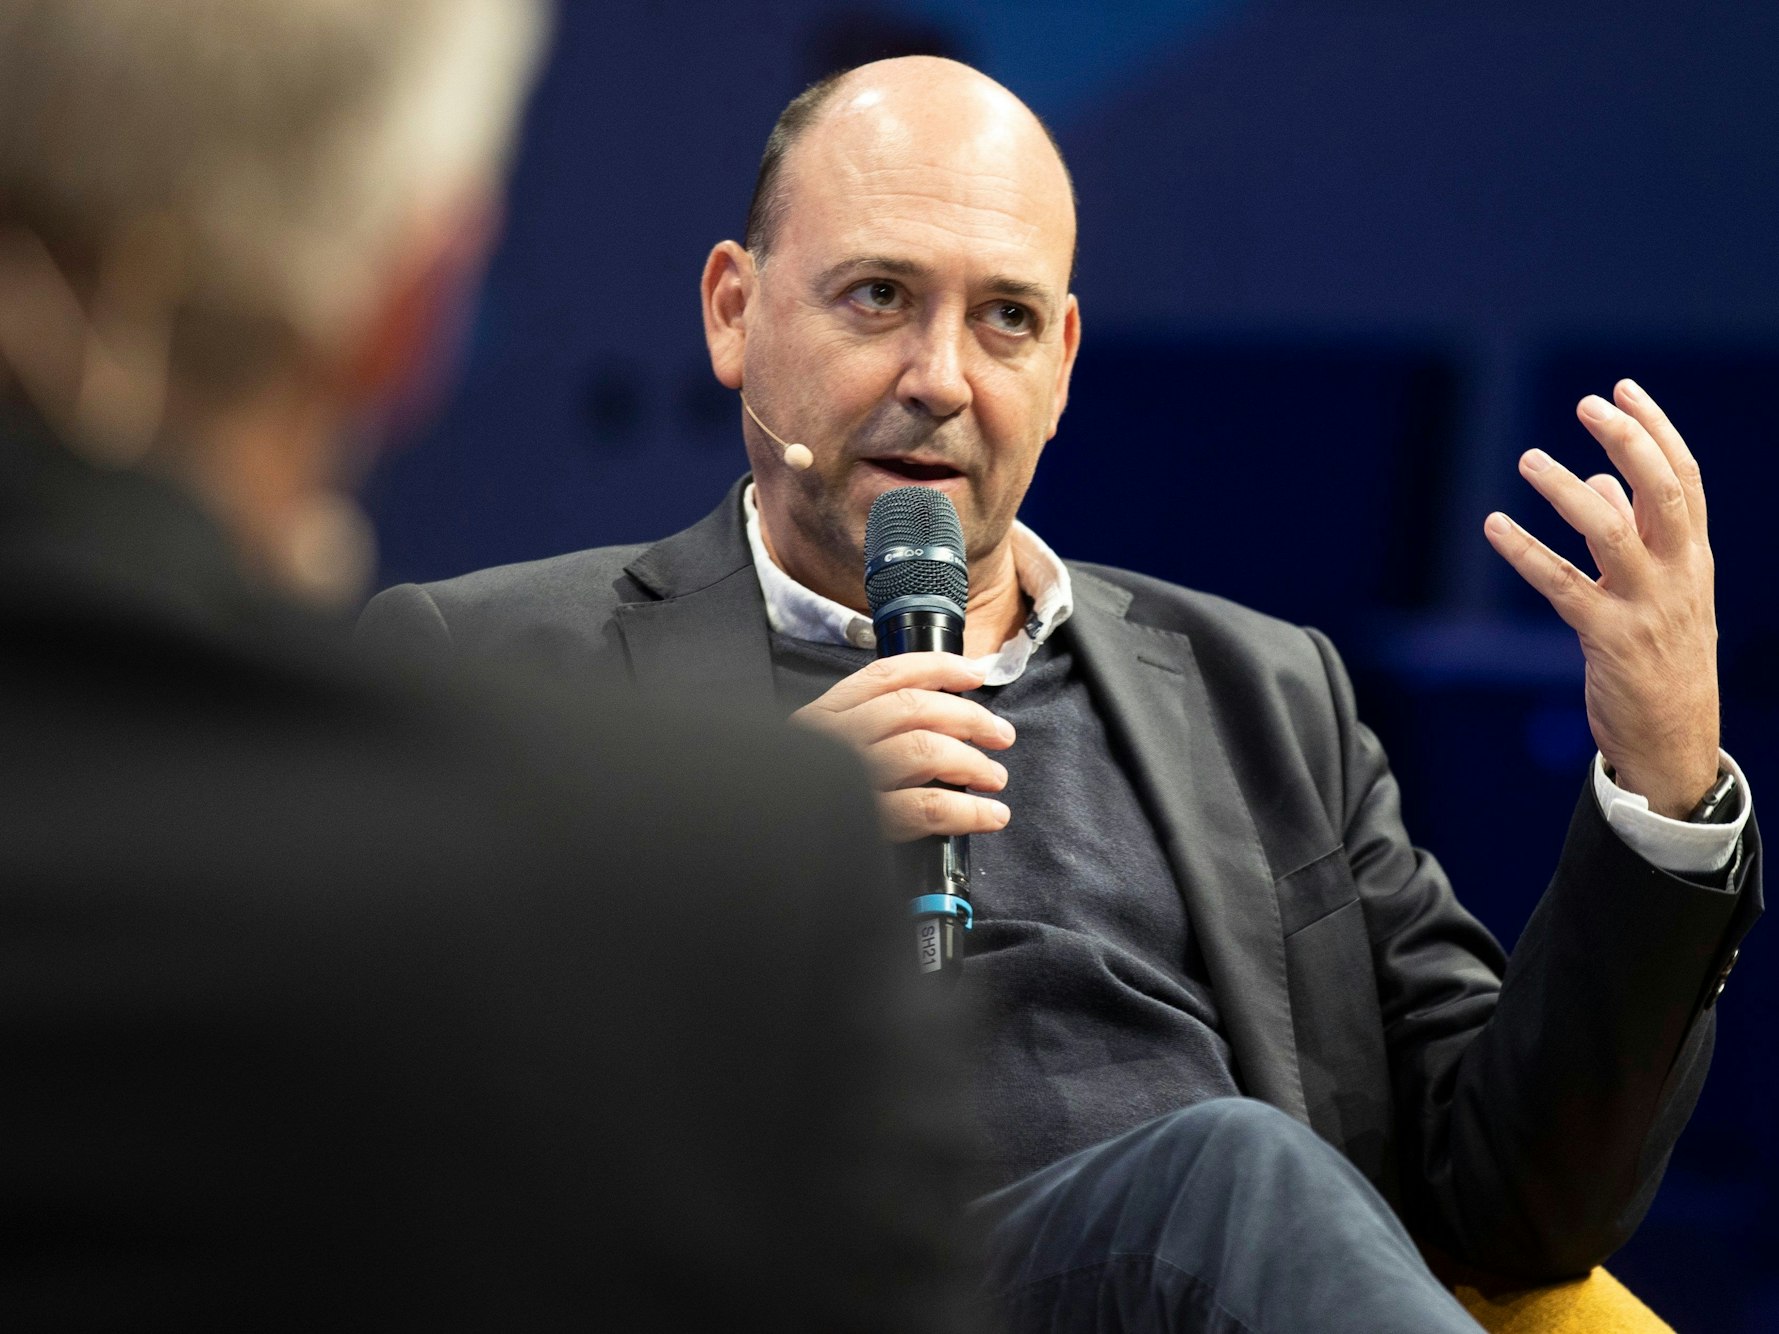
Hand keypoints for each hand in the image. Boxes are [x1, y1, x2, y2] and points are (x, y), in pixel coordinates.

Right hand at [791, 652, 1014, 841]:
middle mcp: (833, 739)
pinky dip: (968, 811)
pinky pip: (927, 807)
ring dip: (973, 762)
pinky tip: (989, 815)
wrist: (764, 853)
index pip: (887, 675)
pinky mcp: (861, 822)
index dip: (938, 669)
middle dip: (969, 718)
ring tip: (994, 778)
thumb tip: (938, 726)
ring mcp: (845, 779)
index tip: (975, 674)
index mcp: (823, 716)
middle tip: (1001, 736)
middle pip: (914, 709)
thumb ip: (864, 733)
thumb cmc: (800, 804)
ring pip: (925, 750)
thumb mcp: (821, 753)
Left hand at [1485, 379, 1718, 817]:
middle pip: (1664, 492)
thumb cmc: (1664, 658)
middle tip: (1588, 404)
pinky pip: (1561, 585)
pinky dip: (1524, 551)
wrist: (1675, 740)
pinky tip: (1493, 524)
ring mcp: (1645, 606)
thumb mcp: (1663, 592)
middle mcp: (1678, 574)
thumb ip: (1635, 534)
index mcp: (1693, 557)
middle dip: (1630, 441)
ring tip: (1530, 457)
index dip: (1656, 430)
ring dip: (1570, 490)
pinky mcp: (1607, 638)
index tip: (1622, 388)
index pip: (1684, 478)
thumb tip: (1604, 482)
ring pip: (1612, 532)